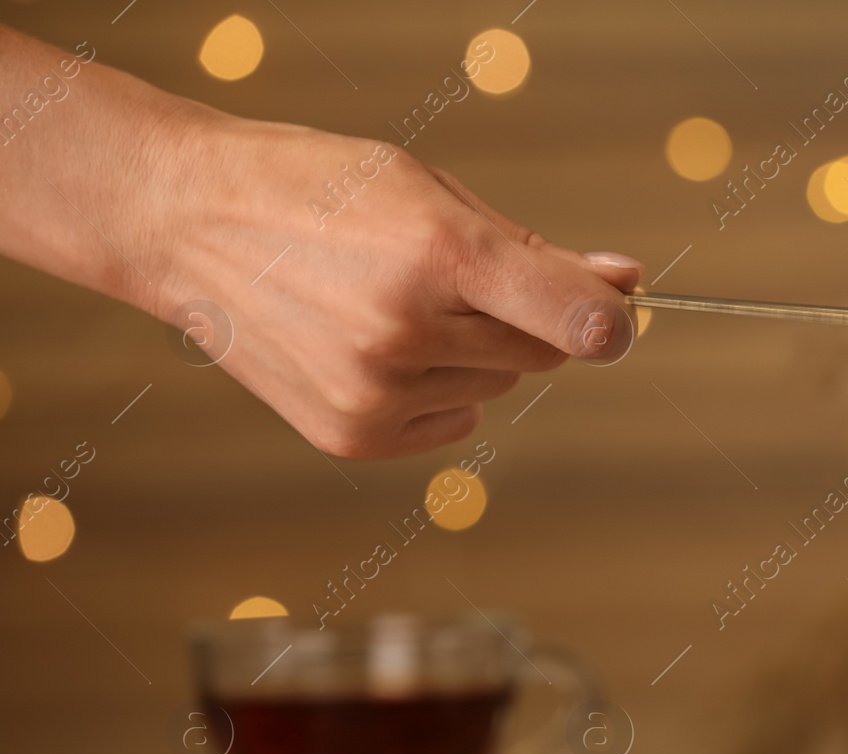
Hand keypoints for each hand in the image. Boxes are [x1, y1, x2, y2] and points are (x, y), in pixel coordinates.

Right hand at [150, 111, 640, 458]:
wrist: (189, 222)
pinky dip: (439, 391)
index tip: (622, 322)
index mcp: (436, 252)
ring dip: (471, 351)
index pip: (568, 316)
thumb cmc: (318, 192)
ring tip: (393, 301)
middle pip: (538, 351)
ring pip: (495, 384)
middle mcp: (407, 329)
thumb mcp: (430, 190)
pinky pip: (454, 420)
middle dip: (522, 318)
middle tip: (458, 279)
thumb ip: (532, 250)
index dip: (611, 323)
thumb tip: (623, 286)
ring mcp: (376, 390)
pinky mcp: (353, 434)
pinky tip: (380, 347)